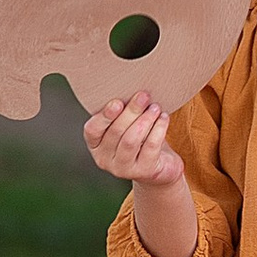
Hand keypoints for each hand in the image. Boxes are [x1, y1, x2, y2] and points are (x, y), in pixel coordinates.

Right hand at [86, 94, 197, 256]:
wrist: (160, 166)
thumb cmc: (141, 138)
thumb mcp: (127, 125)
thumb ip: (122, 111)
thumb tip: (130, 85)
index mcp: (96, 145)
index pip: (92, 130)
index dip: (104, 116)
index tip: (118, 101)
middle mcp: (105, 160)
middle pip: (115, 132)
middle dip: (131, 111)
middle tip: (144, 96)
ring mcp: (123, 169)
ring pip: (131, 140)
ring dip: (145, 120)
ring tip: (155, 107)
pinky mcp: (144, 171)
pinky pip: (151, 147)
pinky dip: (158, 129)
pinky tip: (164, 118)